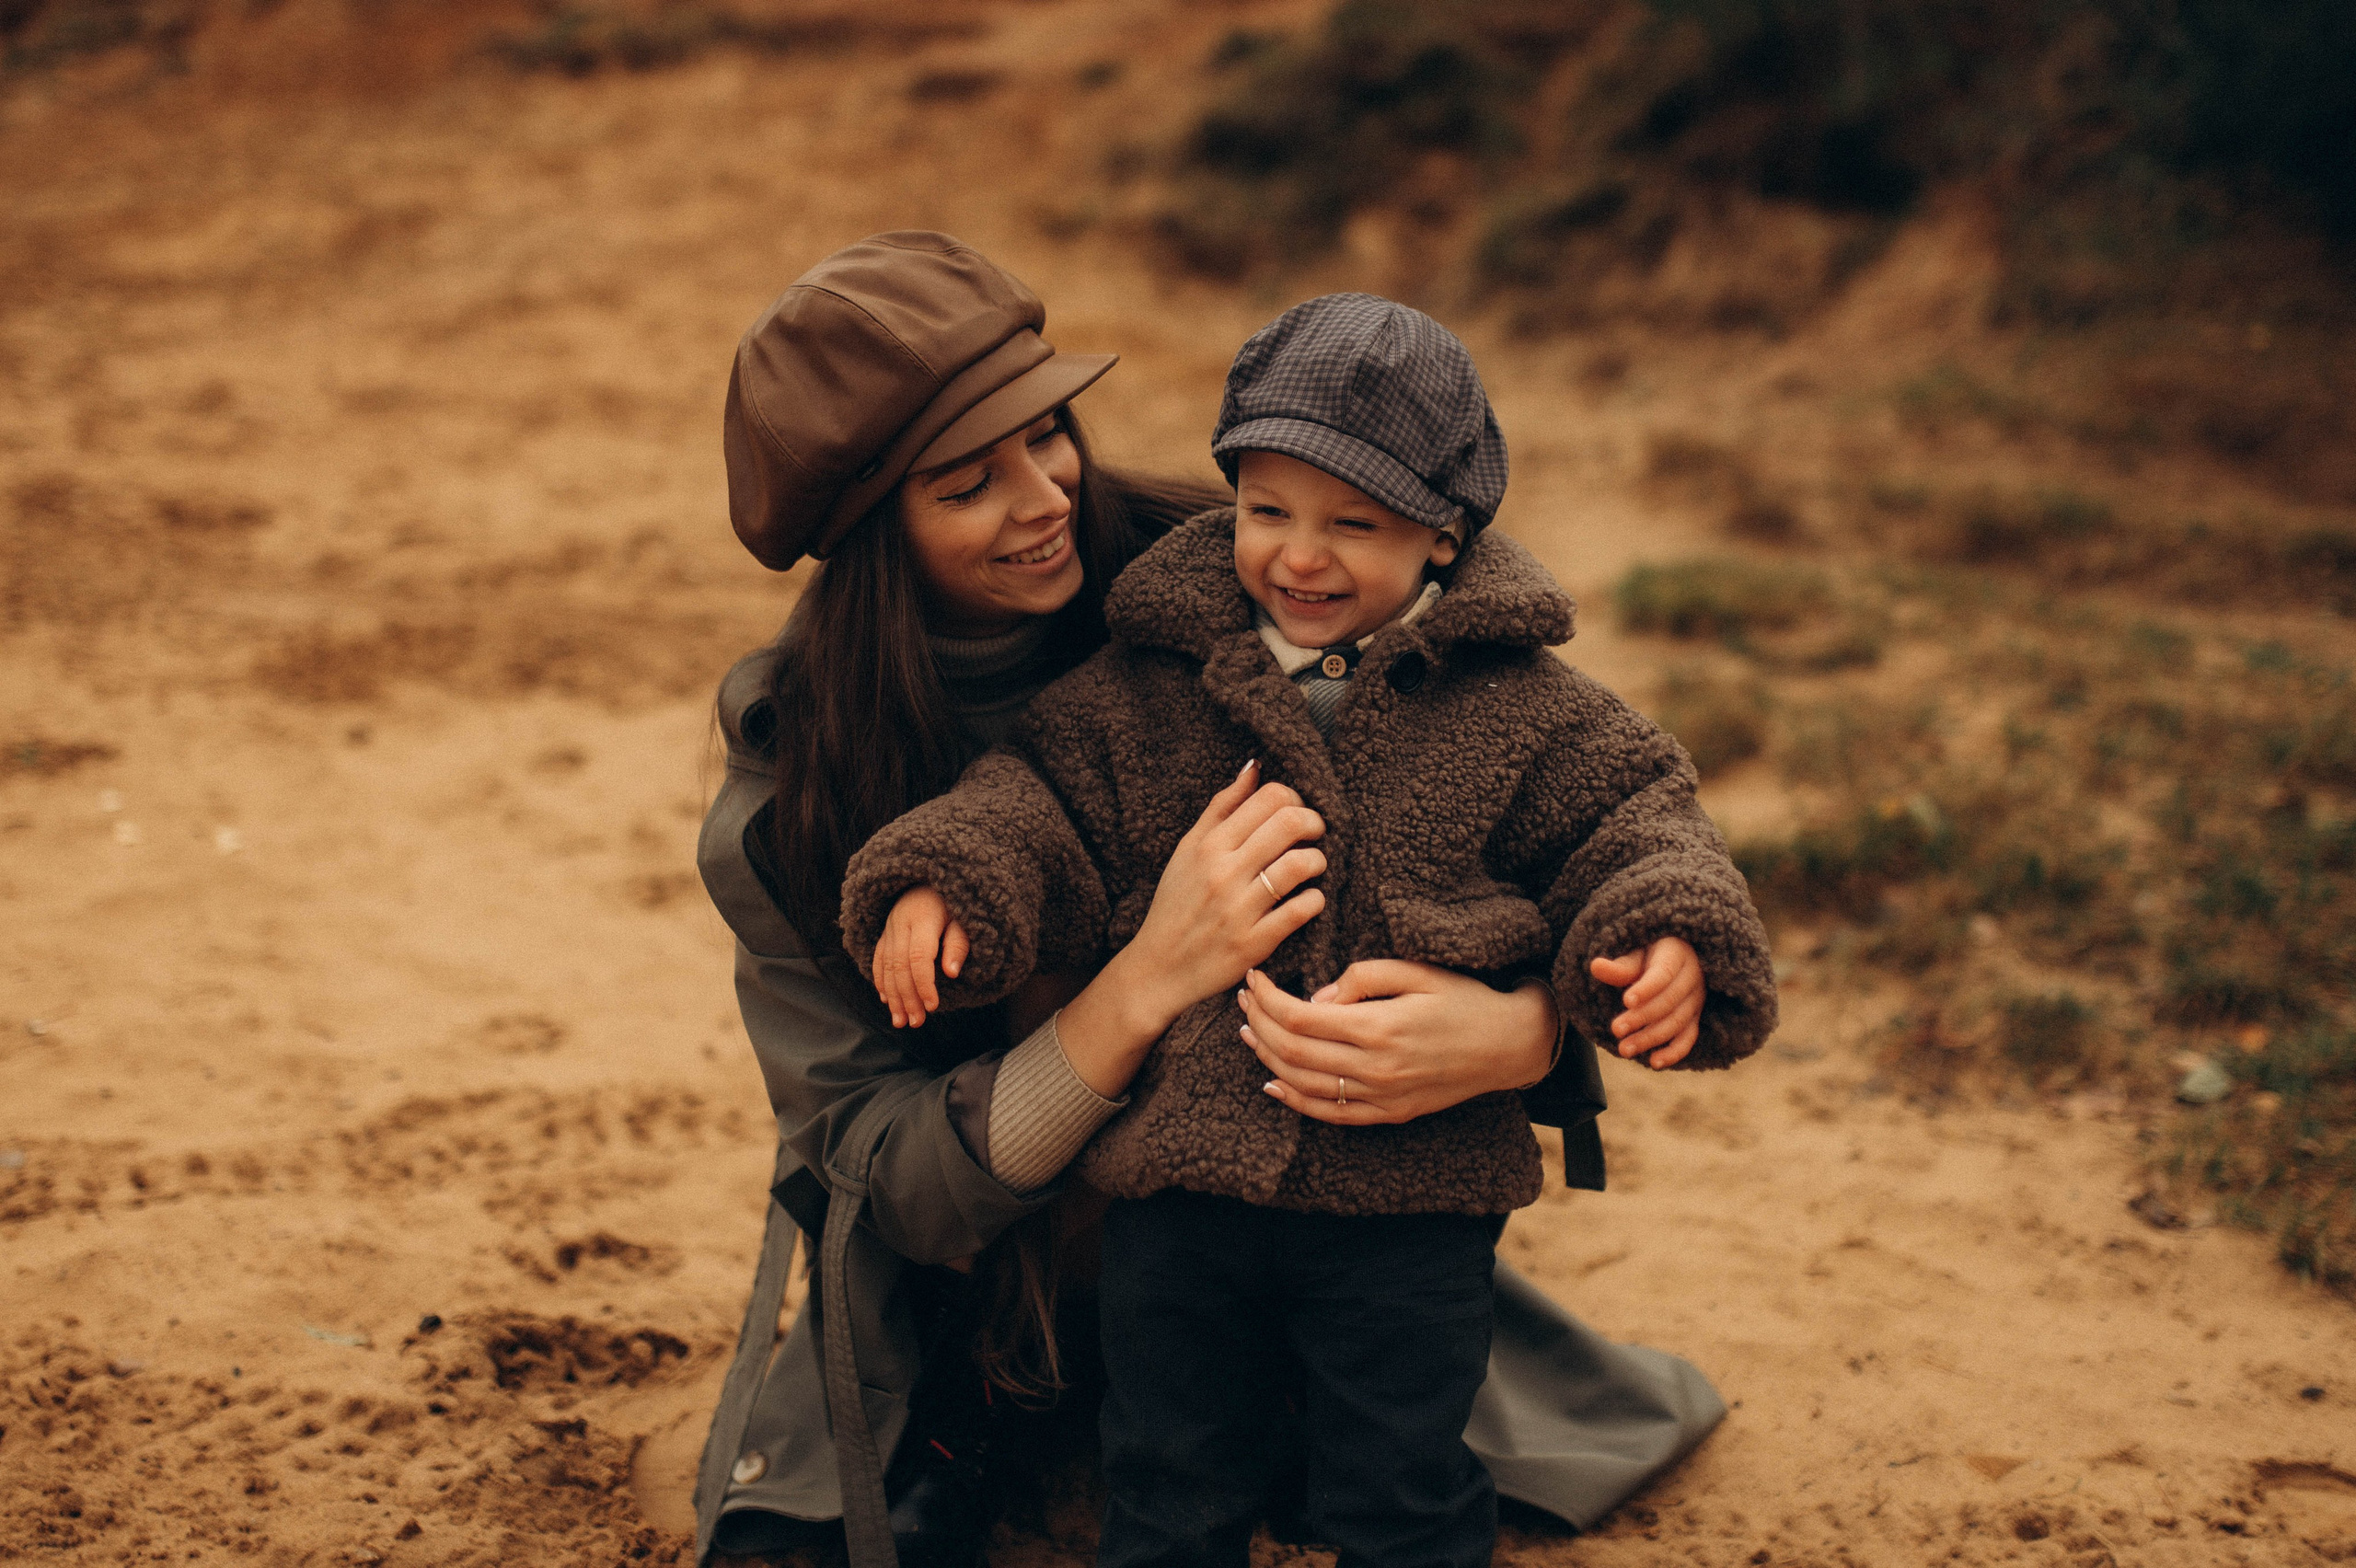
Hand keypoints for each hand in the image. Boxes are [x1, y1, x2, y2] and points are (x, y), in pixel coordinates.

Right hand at [872, 886, 970, 1028]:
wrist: (929, 876)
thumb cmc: (953, 900)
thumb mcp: (963, 917)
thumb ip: (958, 943)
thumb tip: (951, 972)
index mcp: (923, 918)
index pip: (919, 957)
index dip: (924, 984)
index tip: (933, 1006)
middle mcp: (900, 923)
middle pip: (899, 966)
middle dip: (907, 998)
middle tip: (916, 1022)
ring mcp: (889, 928)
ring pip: (886, 966)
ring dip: (892, 997)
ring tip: (900, 1021)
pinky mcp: (884, 932)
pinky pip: (878, 959)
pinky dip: (881, 981)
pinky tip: (886, 1000)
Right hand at [1105, 758, 1327, 1028]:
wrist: (1159, 968)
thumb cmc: (1176, 904)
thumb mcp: (1188, 850)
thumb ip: (1222, 808)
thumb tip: (1255, 767)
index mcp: (1208, 845)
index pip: (1269, 797)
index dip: (1294, 799)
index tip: (1295, 813)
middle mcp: (1223, 872)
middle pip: (1290, 823)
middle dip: (1314, 823)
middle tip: (1313, 834)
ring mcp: (1239, 909)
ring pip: (1300, 865)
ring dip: (1317, 861)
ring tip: (1311, 866)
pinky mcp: (1253, 943)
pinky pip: (1301, 910)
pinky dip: (1314, 900)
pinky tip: (1308, 900)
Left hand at [1240, 961, 1557, 1125]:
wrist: (1507, 1045)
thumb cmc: (1462, 998)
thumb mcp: (1416, 971)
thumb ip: (1362, 978)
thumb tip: (1317, 997)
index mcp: (1379, 1027)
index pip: (1300, 1018)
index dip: (1267, 999)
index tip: (1253, 979)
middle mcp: (1375, 1068)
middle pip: (1293, 1051)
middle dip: (1258, 1023)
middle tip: (1243, 1001)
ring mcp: (1381, 1097)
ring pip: (1304, 1084)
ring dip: (1267, 1058)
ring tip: (1248, 1032)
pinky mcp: (1388, 1114)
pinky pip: (1331, 1114)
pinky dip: (1295, 1100)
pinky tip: (1274, 1082)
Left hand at [1590, 936, 1702, 1067]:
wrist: (1675, 958)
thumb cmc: (1650, 954)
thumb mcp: (1635, 954)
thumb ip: (1620, 966)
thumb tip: (1595, 966)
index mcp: (1677, 955)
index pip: (1663, 973)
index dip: (1647, 988)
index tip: (1626, 1001)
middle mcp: (1692, 978)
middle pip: (1669, 1002)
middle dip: (1642, 1018)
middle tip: (1616, 1029)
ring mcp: (1696, 1001)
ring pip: (1676, 1023)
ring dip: (1650, 1038)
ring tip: (1624, 1050)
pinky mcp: (1695, 1019)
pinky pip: (1688, 1038)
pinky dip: (1674, 1053)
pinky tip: (1654, 1063)